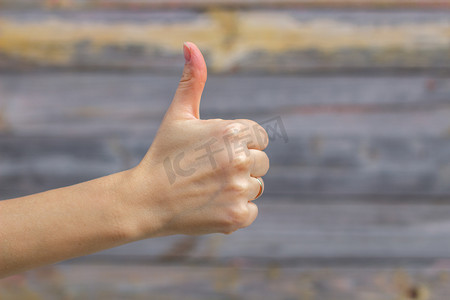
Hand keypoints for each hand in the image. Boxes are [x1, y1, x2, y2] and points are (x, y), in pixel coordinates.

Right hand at [127, 42, 269, 236]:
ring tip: (208, 188)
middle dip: (241, 165)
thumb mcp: (178, 115)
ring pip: (256, 186)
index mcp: (231, 132)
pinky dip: (235, 210)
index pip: (260, 137)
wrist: (145, 200)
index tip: (218, 152)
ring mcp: (239, 190)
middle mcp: (240, 159)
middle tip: (210, 171)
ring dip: (238, 187)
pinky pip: (251, 211)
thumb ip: (192, 80)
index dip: (240, 144)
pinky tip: (211, 205)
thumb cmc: (163, 155)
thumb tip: (191, 45)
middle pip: (262, 162)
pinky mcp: (237, 216)